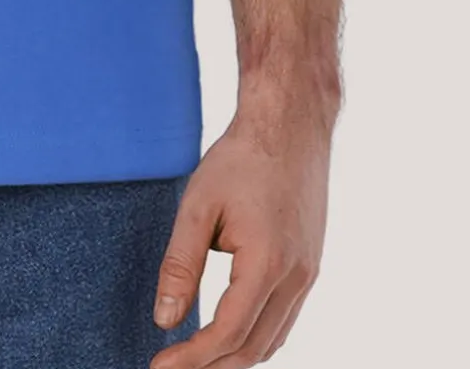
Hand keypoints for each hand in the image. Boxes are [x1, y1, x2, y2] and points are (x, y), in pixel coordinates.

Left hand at [149, 94, 333, 365]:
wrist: (290, 124)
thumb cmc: (241, 158)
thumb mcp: (198, 205)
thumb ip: (181, 265)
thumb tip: (164, 320)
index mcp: (267, 262)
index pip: (227, 333)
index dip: (192, 358)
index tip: (159, 367)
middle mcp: (296, 277)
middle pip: (253, 348)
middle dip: (211, 366)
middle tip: (171, 367)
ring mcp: (309, 274)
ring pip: (273, 341)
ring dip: (235, 357)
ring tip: (195, 357)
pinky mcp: (310, 266)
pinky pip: (284, 319)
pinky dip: (256, 337)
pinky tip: (229, 334)